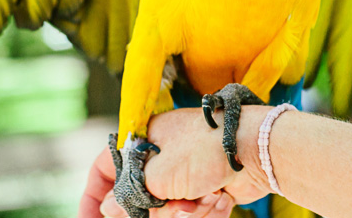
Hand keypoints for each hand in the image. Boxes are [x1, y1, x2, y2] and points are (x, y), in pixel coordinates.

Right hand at [78, 108, 273, 216]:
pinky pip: (192, 211)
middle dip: (157, 210)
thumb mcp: (159, 174)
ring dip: (185, 212)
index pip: (105, 167)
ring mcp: (185, 171)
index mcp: (144, 140)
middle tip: (176, 206)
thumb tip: (109, 207)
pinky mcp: (205, 187)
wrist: (257, 150)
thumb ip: (129, 193)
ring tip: (202, 200)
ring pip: (167, 208)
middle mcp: (161, 154)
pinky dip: (204, 210)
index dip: (95, 194)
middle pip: (140, 196)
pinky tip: (218, 197)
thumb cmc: (207, 150)